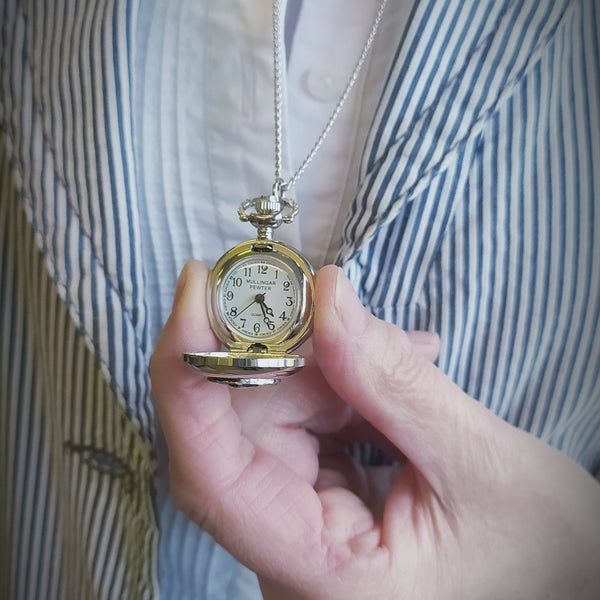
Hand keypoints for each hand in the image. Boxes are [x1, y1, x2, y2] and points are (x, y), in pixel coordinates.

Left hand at [151, 261, 599, 599]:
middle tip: (327, 301)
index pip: (211, 474)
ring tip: (401, 350)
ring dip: (326, 366)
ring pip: (273, 419)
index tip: (197, 291)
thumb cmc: (542, 555)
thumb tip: (326, 296)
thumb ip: (392, 380)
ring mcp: (301, 528)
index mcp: (321, 573)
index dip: (190, 374)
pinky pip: (304, 424)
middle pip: (240, 432)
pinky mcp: (319, 502)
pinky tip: (392, 368)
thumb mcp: (476, 462)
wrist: (563, 580)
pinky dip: (341, 385)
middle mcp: (292, 554)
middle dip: (281, 355)